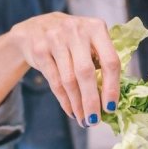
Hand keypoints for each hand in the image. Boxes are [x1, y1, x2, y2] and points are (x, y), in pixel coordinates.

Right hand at [9, 12, 120, 126]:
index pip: (110, 61)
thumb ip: (102, 61)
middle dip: (91, 101)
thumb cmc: (71, 40)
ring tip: (83, 119)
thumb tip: (111, 99)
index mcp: (96, 28)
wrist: (35, 28)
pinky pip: (55, 81)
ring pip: (69, 80)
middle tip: (95, 120)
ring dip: (77, 104)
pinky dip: (64, 100)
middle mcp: (76, 31)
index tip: (111, 107)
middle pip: (86, 73)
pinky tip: (71, 110)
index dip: (112, 87)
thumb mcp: (90, 40)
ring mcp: (55, 39)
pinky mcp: (40, 50)